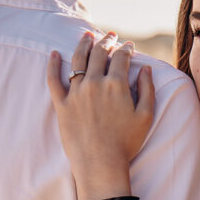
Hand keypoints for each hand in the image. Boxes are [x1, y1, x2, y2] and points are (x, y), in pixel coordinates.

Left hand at [47, 32, 154, 199]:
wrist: (100, 164)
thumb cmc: (126, 143)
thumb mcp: (145, 116)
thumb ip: (147, 89)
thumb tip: (146, 69)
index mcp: (116, 84)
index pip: (121, 58)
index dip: (127, 49)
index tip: (129, 46)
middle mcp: (94, 83)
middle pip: (99, 54)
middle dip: (107, 42)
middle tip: (110, 36)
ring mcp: (76, 93)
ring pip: (78, 60)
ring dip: (83, 45)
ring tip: (86, 36)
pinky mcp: (62, 104)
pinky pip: (54, 80)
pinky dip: (53, 65)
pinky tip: (54, 54)